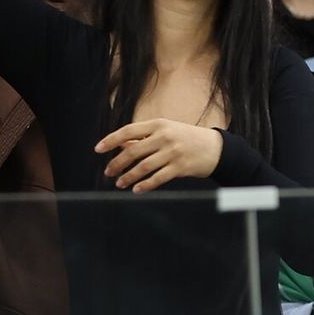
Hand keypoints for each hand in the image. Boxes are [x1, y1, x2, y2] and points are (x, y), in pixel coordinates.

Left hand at [95, 118, 224, 191]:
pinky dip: (145, 185)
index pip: (129, 131)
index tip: (98, 149)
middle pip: (133, 151)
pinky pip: (157, 178)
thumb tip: (120, 146)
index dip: (111, 140)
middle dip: (117, 164)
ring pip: (143, 167)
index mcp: (160, 124)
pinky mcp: (180, 167)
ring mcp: (173, 152)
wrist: (215, 148)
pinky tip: (137, 189)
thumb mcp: (167, 131)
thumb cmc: (187, 138)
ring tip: (120, 183)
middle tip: (108, 173)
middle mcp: (165, 136)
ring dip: (128, 177)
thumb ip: (145, 138)